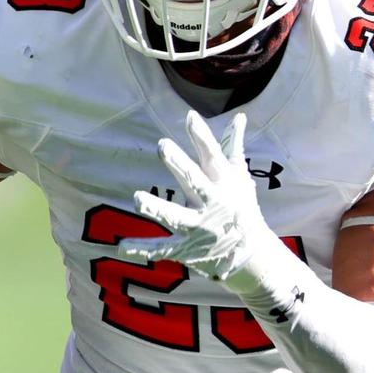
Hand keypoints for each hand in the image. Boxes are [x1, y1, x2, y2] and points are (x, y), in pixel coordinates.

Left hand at [119, 111, 268, 282]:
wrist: (252, 256)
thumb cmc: (242, 209)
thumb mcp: (240, 178)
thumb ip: (233, 147)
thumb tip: (240, 116)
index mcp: (223, 184)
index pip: (212, 156)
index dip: (202, 137)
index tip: (190, 117)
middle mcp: (212, 204)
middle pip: (194, 181)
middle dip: (180, 164)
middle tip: (163, 145)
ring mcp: (199, 228)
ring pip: (176, 216)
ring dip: (157, 208)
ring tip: (138, 198)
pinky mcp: (187, 249)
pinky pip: (161, 249)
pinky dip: (142, 250)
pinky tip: (121, 246)